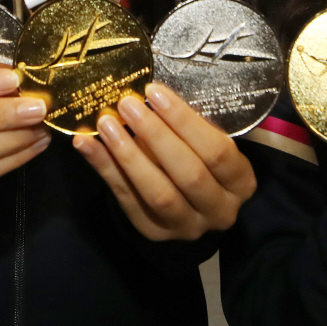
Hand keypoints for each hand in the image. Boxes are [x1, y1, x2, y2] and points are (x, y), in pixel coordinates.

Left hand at [73, 83, 256, 240]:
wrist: (194, 207)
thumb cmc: (202, 160)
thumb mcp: (208, 143)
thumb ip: (187, 126)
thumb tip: (147, 93)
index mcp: (241, 182)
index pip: (217, 151)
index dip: (185, 121)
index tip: (154, 92)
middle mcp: (219, 209)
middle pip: (188, 173)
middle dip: (155, 135)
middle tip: (127, 104)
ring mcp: (187, 227)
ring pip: (157, 193)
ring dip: (128, 155)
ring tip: (106, 123)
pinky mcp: (155, 233)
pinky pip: (127, 201)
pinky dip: (104, 170)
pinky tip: (85, 145)